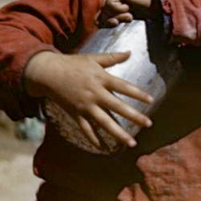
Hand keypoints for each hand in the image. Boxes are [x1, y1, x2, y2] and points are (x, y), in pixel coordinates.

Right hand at [24, 50, 152, 149]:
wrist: (48, 73)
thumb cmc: (72, 64)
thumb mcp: (93, 58)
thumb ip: (112, 58)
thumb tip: (129, 52)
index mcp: (101, 78)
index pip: (124, 87)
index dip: (138, 94)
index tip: (152, 101)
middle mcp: (95, 93)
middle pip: (118, 107)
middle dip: (134, 116)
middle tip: (149, 124)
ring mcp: (85, 106)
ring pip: (104, 122)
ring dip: (119, 134)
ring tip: (132, 143)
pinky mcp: (76, 114)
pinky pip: (87, 129)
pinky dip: (95, 139)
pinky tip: (104, 148)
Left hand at [99, 0, 152, 26]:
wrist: (160, 5)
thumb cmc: (147, 13)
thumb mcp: (128, 17)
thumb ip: (114, 17)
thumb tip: (97, 22)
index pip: (103, 11)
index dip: (107, 20)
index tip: (117, 24)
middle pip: (102, 10)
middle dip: (111, 19)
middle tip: (126, 18)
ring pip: (105, 7)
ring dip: (117, 15)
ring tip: (129, 15)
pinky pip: (110, 4)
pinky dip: (118, 10)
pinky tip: (129, 8)